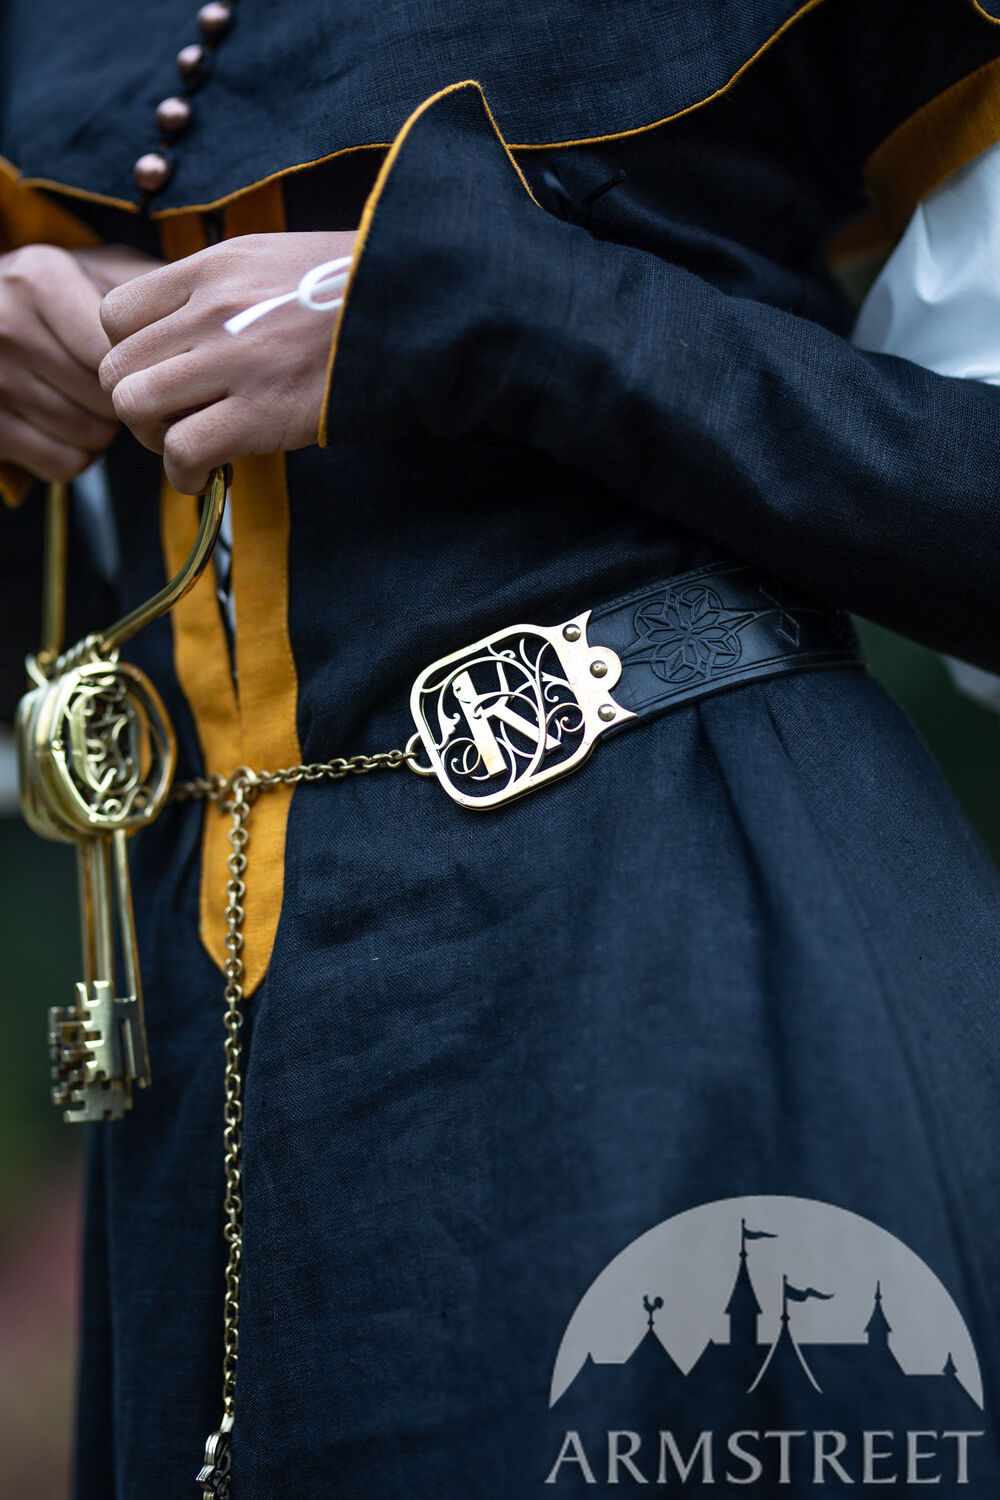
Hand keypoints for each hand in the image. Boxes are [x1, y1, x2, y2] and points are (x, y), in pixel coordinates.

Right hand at [0, 244, 158, 481]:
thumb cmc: (53, 297)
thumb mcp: (93, 270)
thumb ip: (149, 283)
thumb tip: (221, 308)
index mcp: (42, 280)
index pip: (128, 353)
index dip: (153, 369)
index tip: (160, 368)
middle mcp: (11, 325)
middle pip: (115, 400)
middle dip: (129, 401)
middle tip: (122, 387)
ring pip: (94, 437)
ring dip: (106, 431)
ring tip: (89, 400)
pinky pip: (66, 465)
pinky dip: (76, 455)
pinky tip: (67, 424)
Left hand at [98, 231, 357, 493]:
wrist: (424, 311)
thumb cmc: (360, 295)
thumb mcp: (278, 260)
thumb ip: (225, 289)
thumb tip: (194, 333)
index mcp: (213, 268)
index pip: (115, 314)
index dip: (130, 356)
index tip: (165, 378)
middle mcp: (212, 309)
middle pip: (116, 367)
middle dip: (138, 407)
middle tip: (177, 423)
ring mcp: (234, 360)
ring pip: (134, 406)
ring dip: (153, 441)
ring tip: (189, 449)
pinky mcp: (262, 413)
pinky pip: (183, 450)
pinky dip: (184, 475)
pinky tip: (207, 478)